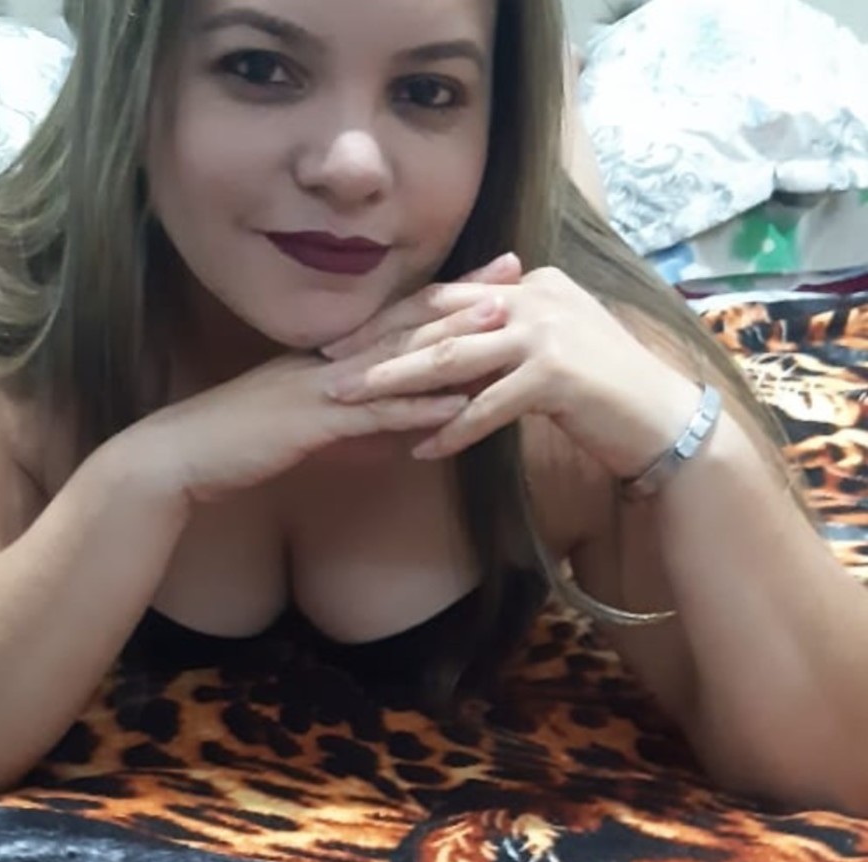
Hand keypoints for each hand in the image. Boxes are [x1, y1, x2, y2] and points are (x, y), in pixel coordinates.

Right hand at [131, 253, 534, 504]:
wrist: (181, 456)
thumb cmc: (238, 441)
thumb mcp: (303, 424)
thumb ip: (349, 419)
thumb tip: (391, 425)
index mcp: (328, 354)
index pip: (395, 316)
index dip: (444, 294)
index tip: (491, 275)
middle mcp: (329, 359)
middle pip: (406, 321)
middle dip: (462, 297)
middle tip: (514, 271)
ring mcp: (321, 385)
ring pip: (397, 358)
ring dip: (452, 341)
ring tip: (503, 324)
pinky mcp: (311, 421)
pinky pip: (373, 414)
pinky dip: (416, 409)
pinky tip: (456, 406)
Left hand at [319, 264, 702, 480]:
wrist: (662, 416)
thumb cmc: (599, 389)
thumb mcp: (545, 348)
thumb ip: (499, 336)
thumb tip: (446, 345)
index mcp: (526, 285)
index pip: (442, 298)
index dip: (388, 320)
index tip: (343, 341)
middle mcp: (533, 298)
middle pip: (436, 322)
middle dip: (376, 348)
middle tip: (326, 369)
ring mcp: (546, 334)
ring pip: (451, 358)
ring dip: (395, 383)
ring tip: (349, 402)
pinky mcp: (557, 376)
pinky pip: (487, 407)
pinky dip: (451, 430)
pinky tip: (418, 450)